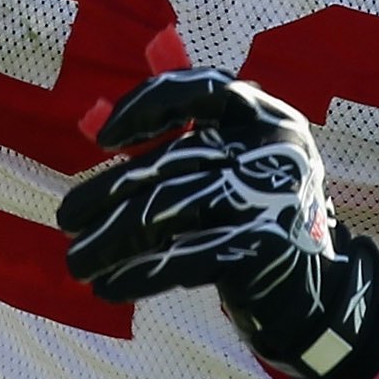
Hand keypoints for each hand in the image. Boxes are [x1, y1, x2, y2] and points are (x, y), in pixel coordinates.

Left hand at [57, 66, 378, 378]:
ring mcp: (273, 198)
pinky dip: (140, 274)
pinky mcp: (264, 248)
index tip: (104, 140)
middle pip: (173, 162)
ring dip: (112, 239)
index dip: (150, 105)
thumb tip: (92, 121)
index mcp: (268, 115)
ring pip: (170, 212)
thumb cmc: (254, 214)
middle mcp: (275, 148)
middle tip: (66, 219)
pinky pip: (185, 257)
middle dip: (109, 193)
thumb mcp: (233, 163)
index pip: (204, 88)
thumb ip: (176, 140)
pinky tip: (108, 286)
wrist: (312, 290)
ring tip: (77, 261)